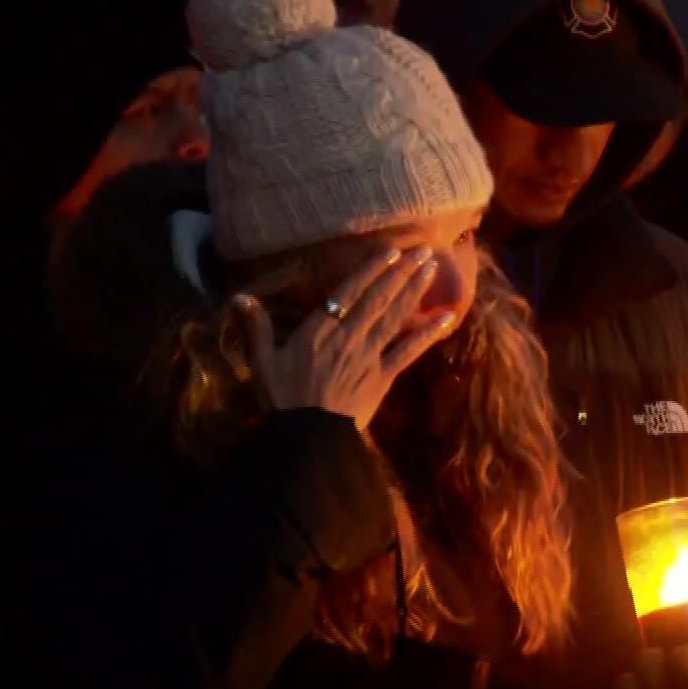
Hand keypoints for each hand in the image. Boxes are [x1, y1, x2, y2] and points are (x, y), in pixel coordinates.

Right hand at [236, 246, 453, 429]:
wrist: (308, 438)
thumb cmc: (282, 399)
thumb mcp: (262, 362)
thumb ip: (256, 327)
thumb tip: (240, 296)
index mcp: (319, 329)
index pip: (349, 291)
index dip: (371, 269)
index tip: (391, 250)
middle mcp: (349, 335)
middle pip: (379, 298)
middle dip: (401, 272)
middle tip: (423, 250)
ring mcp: (370, 355)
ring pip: (396, 316)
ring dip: (415, 291)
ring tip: (433, 268)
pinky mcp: (384, 376)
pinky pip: (409, 351)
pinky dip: (429, 333)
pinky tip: (447, 317)